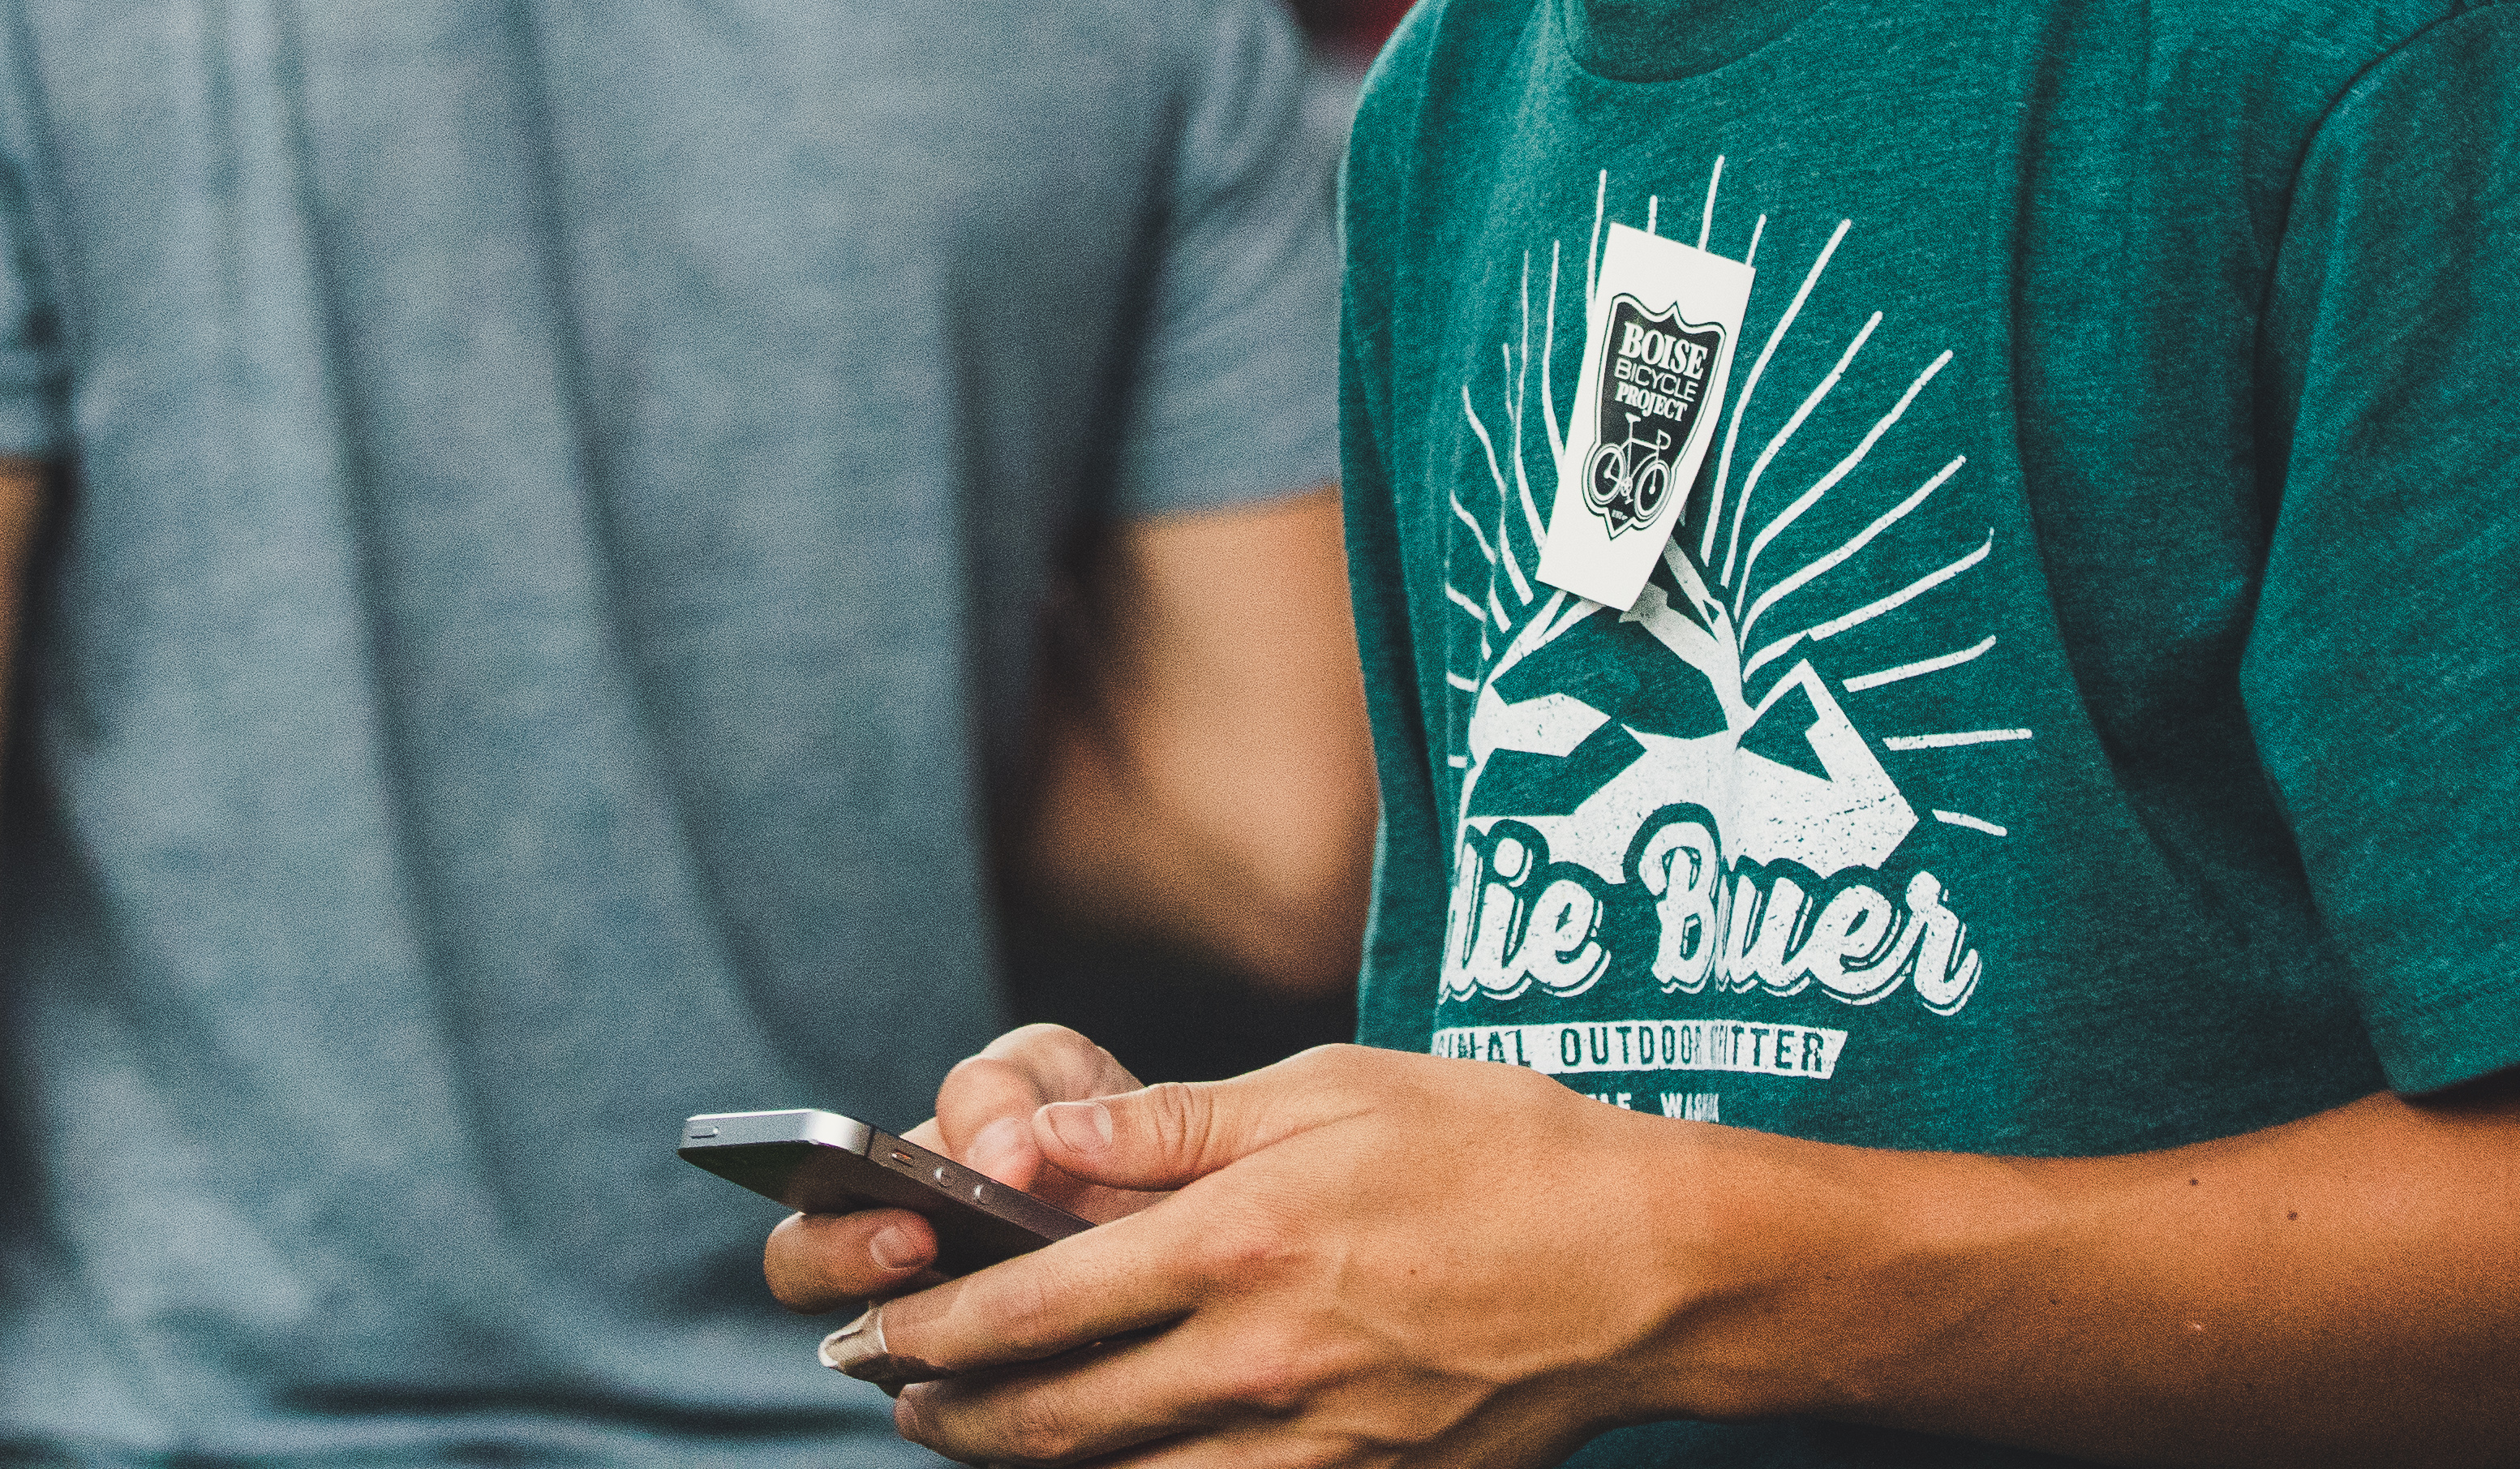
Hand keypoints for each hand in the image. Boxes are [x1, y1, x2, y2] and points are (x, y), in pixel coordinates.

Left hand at [815, 1046, 1689, 1467]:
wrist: (1650, 1269)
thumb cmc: (1491, 1152)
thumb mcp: (1325, 1088)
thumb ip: (1168, 1121)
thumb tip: (1032, 1141)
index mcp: (1240, 1243)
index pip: (1034, 1304)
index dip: (932, 1324)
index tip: (869, 1326)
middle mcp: (1261, 1358)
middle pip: (1054, 1418)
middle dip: (949, 1409)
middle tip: (888, 1389)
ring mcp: (1315, 1443)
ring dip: (1022, 1464)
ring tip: (964, 1432)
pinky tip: (1103, 1466)